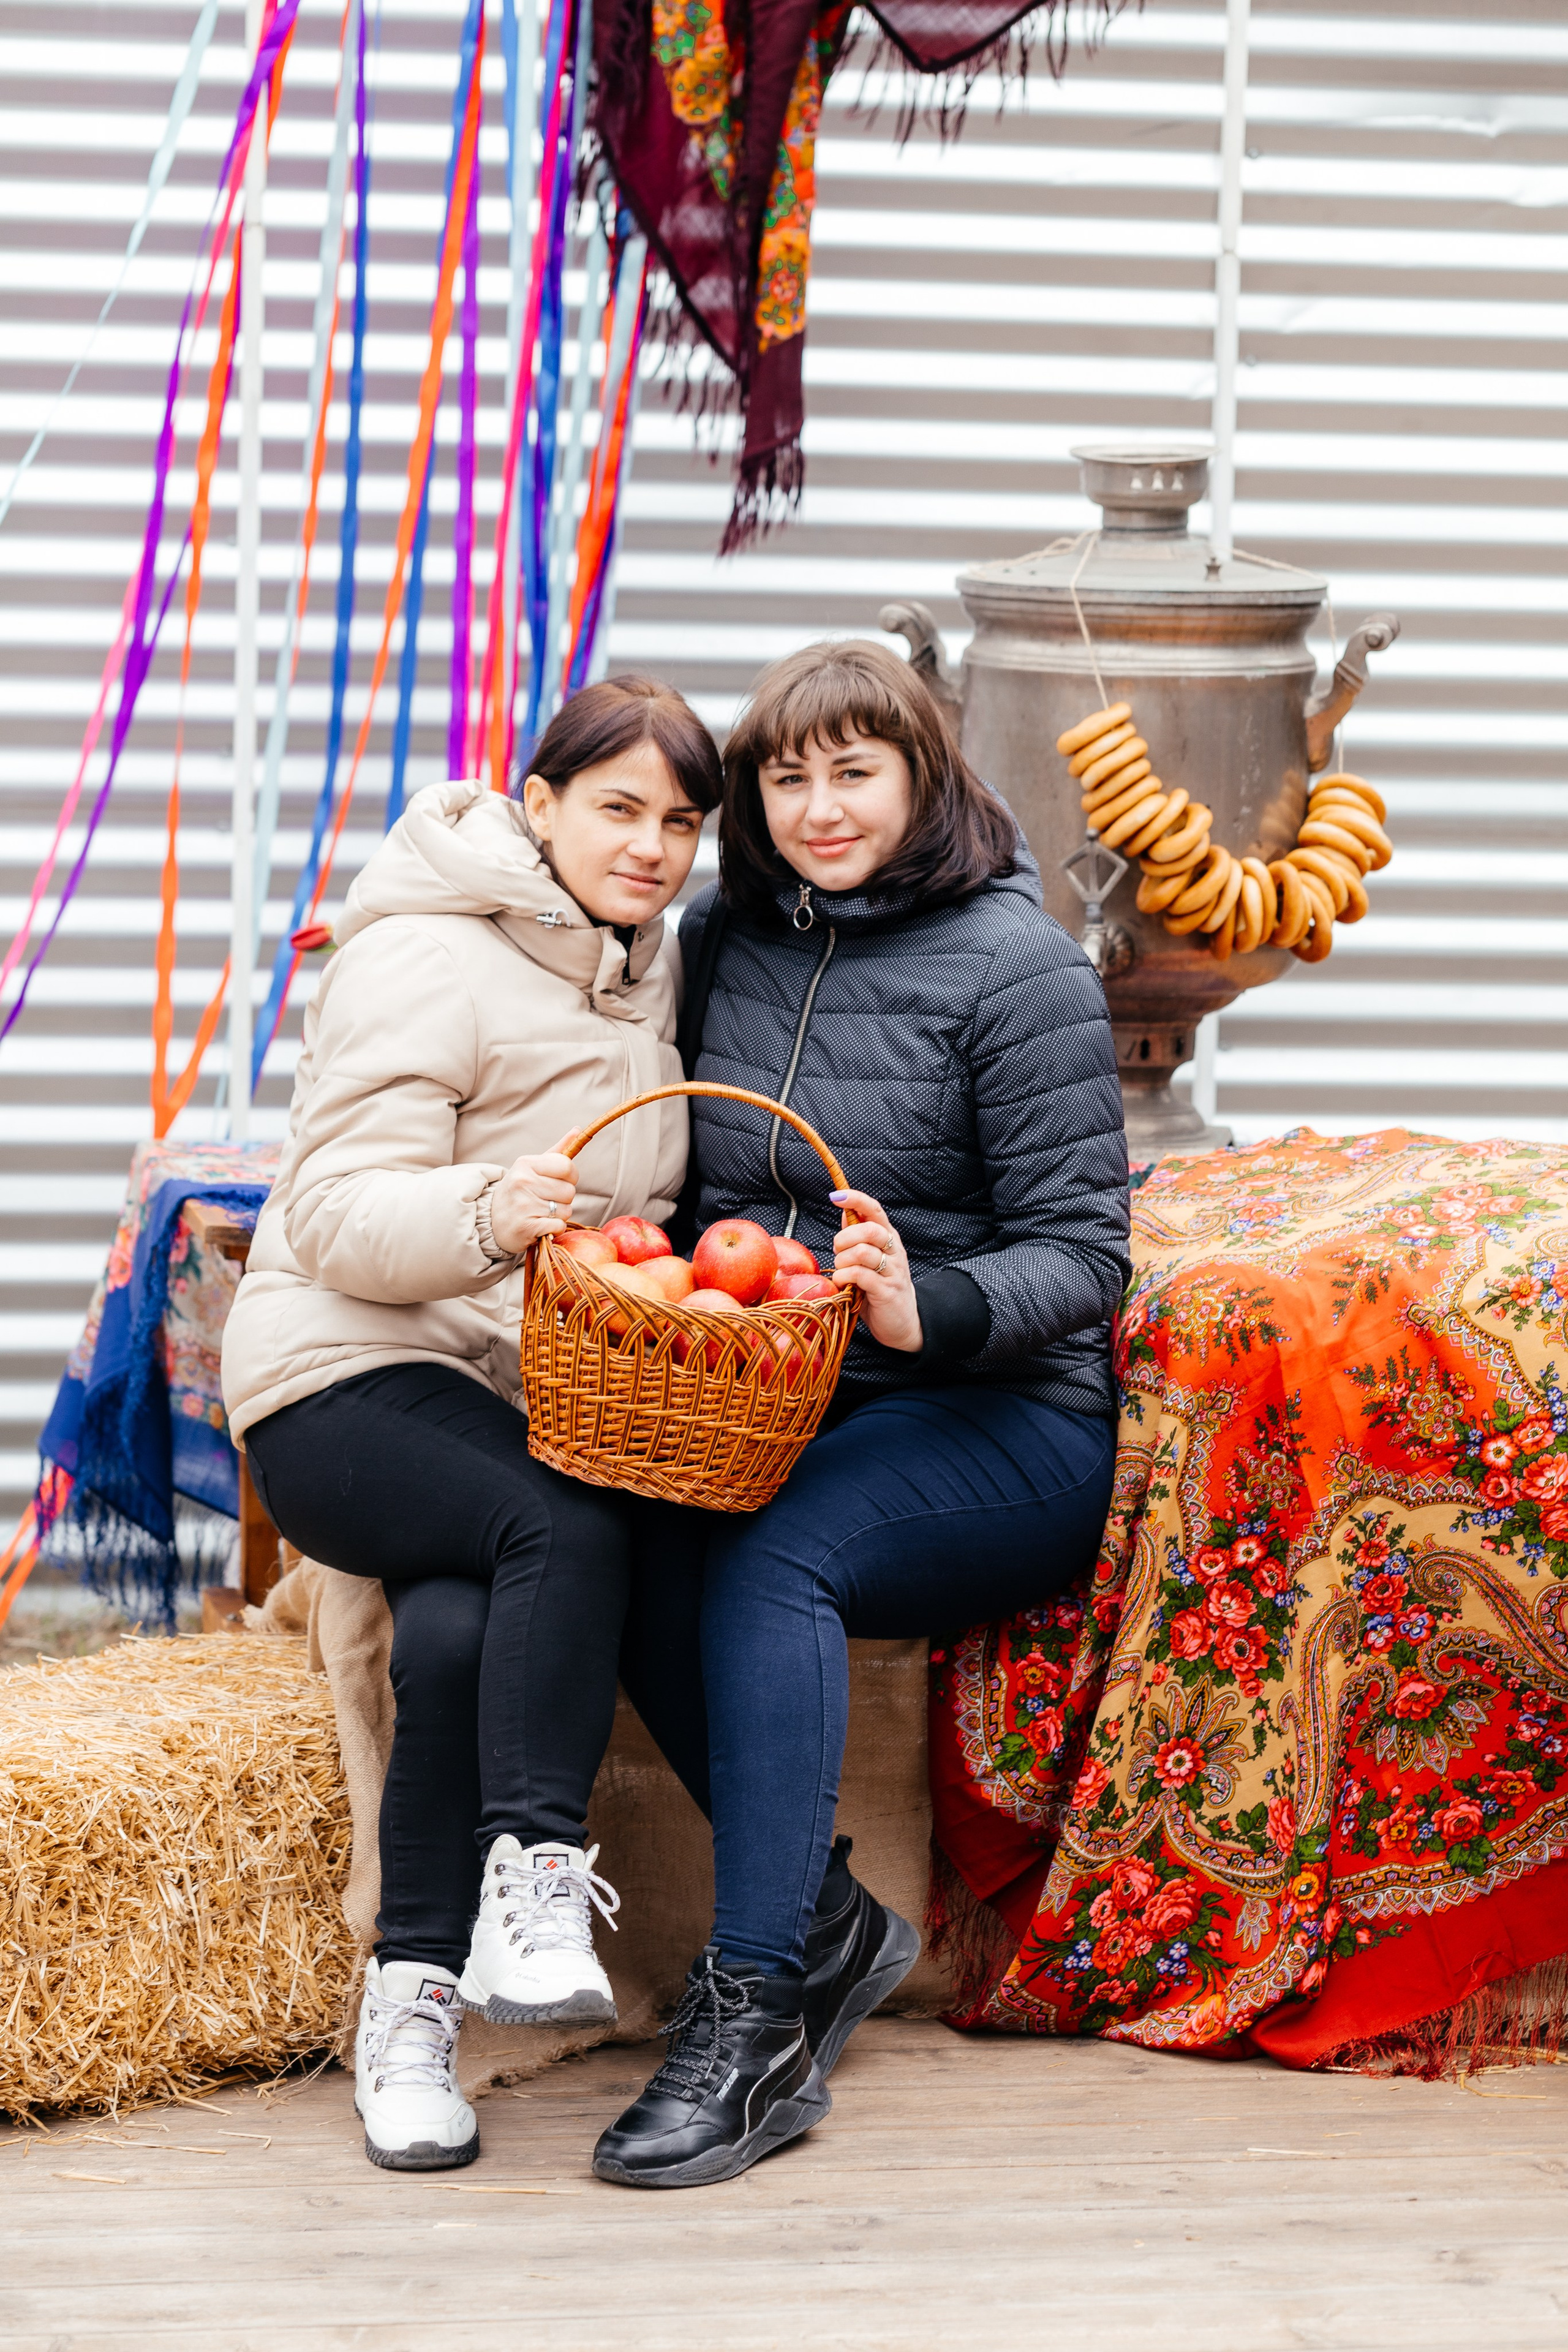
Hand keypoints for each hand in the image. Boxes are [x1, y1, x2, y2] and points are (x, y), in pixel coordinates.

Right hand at [489, 1138, 577, 1254]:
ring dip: (558, 1214)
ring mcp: (523, 1205)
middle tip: (545, 1200)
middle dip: (563, 1198)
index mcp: (525, 1164)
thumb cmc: (519, 1191)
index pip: (567, 1166)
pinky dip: (554, 1228)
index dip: (571, 1177)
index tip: (560, 1181)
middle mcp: (523, 1182)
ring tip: (541, 1212)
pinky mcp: (526, 1227)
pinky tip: (540, 1225)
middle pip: (569, 1191)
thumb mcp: (532, 1167)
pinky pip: (559, 1226)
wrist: (492, 1220)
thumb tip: (577, 1130)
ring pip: (566, 1210)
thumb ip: (556, 1152)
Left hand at [828, 1187, 921, 1353]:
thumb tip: (845, 1211)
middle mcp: (894, 1251)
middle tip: (838, 1253)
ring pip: (862, 1252)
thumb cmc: (880, 1289)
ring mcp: (893, 1271)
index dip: (856, 1199)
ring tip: (841, 1271)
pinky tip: (843, 1284)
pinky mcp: (887, 1291)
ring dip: (843, 1260)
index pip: (875, 1210)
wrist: (903, 1324)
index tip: (836, 1196)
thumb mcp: (870, 1260)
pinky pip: (860, 1275)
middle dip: (844, 1238)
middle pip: (868, 1230)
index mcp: (889, 1239)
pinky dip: (844, 1277)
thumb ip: (858, 1237)